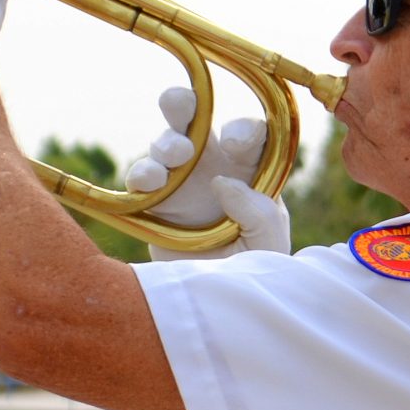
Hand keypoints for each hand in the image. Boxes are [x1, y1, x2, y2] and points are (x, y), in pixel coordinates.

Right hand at [127, 86, 290, 258]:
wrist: (218, 307)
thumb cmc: (254, 273)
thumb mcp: (270, 247)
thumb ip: (259, 213)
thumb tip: (223, 181)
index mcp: (251, 170)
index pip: (249, 133)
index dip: (242, 130)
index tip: (235, 146)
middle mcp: (213, 166)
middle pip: (196, 120)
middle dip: (184, 104)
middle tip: (180, 102)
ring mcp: (180, 182)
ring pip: (164, 145)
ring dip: (166, 143)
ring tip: (176, 157)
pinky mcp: (152, 205)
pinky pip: (139, 181)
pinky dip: (140, 176)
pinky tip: (149, 183)